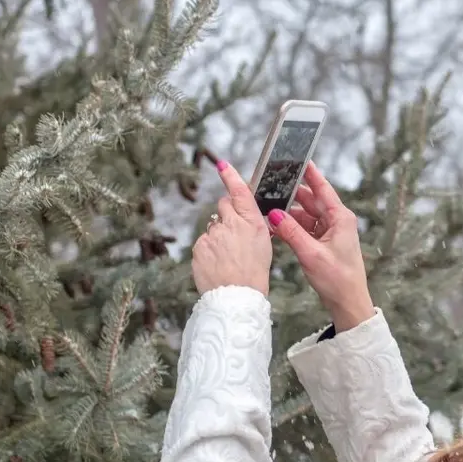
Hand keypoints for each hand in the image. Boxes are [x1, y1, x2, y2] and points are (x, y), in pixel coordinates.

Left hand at [191, 161, 270, 295]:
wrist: (237, 296)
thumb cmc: (254, 273)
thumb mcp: (263, 244)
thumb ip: (252, 226)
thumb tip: (243, 217)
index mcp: (252, 222)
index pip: (239, 192)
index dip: (230, 176)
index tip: (222, 165)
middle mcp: (231, 224)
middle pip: (223, 206)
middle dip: (226, 215)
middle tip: (233, 236)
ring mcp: (213, 235)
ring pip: (213, 228)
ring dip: (218, 237)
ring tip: (227, 258)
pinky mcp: (199, 246)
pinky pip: (203, 243)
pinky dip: (208, 251)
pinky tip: (217, 264)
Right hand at [268, 162, 374, 330]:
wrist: (348, 302)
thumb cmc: (337, 279)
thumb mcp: (310, 253)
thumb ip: (291, 231)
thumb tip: (273, 214)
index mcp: (341, 218)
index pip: (323, 188)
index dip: (310, 173)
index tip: (299, 159)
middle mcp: (337, 221)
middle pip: (311, 200)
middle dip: (292, 195)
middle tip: (272, 186)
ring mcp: (330, 232)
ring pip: (306, 215)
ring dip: (289, 214)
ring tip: (269, 209)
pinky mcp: (323, 243)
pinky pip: (305, 228)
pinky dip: (292, 227)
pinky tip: (277, 227)